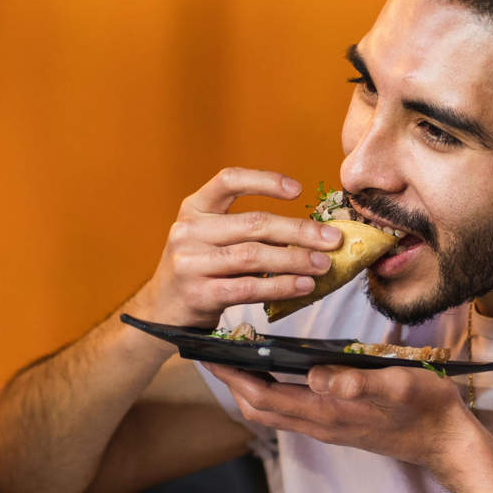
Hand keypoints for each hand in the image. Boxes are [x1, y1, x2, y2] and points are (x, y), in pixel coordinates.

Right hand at [129, 167, 343, 328]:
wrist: (160, 312)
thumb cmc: (198, 271)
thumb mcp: (210, 239)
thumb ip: (246, 231)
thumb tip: (308, 233)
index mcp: (193, 208)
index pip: (228, 180)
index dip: (264, 180)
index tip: (298, 189)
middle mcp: (188, 231)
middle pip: (253, 223)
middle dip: (299, 230)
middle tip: (333, 239)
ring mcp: (190, 263)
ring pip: (254, 255)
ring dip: (296, 260)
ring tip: (324, 265)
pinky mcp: (198, 294)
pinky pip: (248, 287)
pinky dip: (281, 285)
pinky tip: (303, 286)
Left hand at [202, 363, 478, 472]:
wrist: (446, 440)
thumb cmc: (426, 408)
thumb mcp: (399, 385)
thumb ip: (358, 381)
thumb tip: (315, 373)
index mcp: (328, 412)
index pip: (264, 396)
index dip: (233, 377)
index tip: (211, 354)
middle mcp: (320, 423)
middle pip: (258, 407)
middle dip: (231, 382)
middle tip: (212, 352)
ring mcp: (326, 426)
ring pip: (272, 411)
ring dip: (248, 388)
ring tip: (234, 358)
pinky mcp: (335, 424)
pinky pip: (289, 410)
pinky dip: (270, 392)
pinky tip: (272, 372)